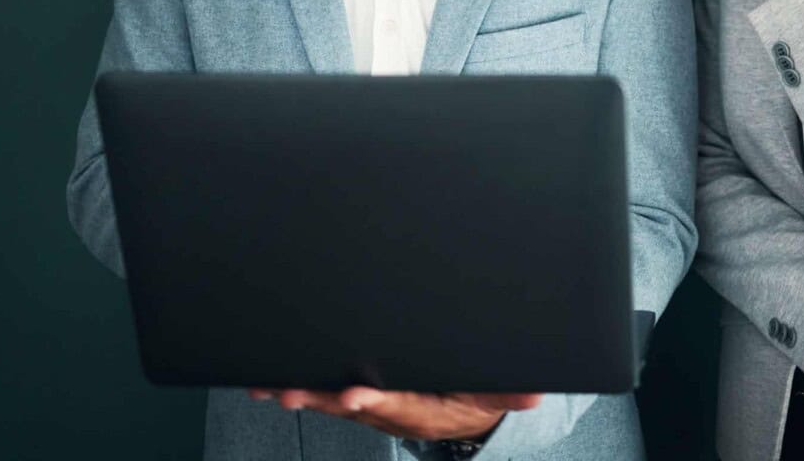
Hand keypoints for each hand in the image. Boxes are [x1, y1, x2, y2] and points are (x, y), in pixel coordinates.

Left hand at [247, 387, 542, 439]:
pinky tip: (269, 384)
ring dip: (299, 395)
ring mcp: (371, 410)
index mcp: (422, 408)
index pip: (397, 405)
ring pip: (330, 402)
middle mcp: (390, 413)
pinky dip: (298, 389)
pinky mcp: (358, 400)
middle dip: (319, 398)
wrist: (461, 418)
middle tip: (289, 392)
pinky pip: (325, 395)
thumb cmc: (474, 399)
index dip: (375, 401)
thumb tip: (534, 396)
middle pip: (351, 405)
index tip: (355, 395)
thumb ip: (511, 393)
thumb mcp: (497, 395)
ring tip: (269, 388)